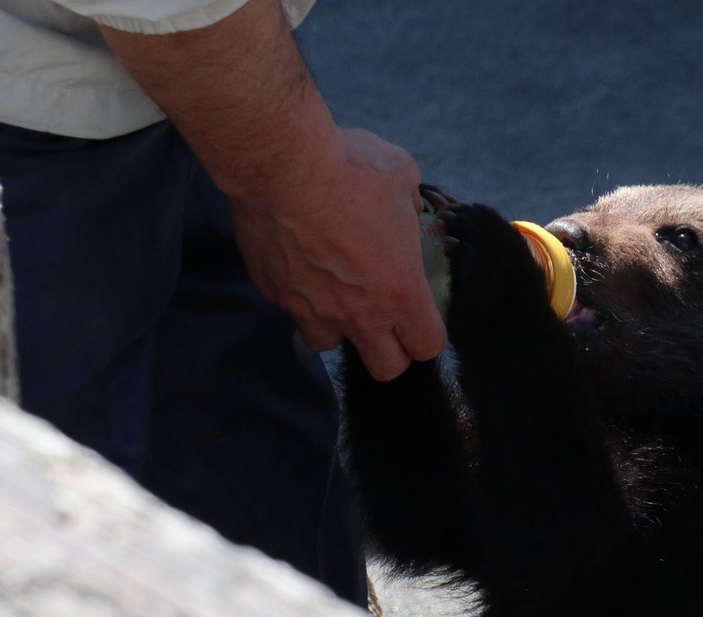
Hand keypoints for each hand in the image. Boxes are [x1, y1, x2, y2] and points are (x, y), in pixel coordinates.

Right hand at [233, 127, 446, 379]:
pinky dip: (298, 293)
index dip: (427, 334)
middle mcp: (356, 313)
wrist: (280, 162)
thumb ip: (411, 207)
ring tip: (335, 292)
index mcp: (398, 292)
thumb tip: (407, 210)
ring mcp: (310, 308)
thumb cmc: (350, 169)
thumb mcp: (403, 179)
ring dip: (336, 327)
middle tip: (384, 317)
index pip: (426, 346)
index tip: (422, 317)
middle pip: (384, 369)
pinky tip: (299, 259)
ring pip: (328, 345)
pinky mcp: (275, 293)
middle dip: (389, 349)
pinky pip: (291, 308)